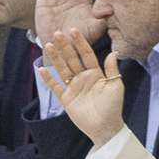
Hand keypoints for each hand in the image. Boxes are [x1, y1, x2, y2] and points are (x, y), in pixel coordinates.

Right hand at [39, 30, 125, 147]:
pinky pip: (55, 87)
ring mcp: (73, 88)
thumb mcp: (115, 86)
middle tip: (57, 33)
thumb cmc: (113, 107)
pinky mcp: (66, 99)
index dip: (81, 43)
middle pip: (72, 59)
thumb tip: (114, 51)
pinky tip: (42, 69)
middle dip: (65, 46)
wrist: (105, 127)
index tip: (74, 30)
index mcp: (95, 74)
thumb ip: (112, 69)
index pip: (86, 54)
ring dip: (55, 58)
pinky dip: (49, 79)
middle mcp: (83, 78)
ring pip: (62, 69)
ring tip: (48, 45)